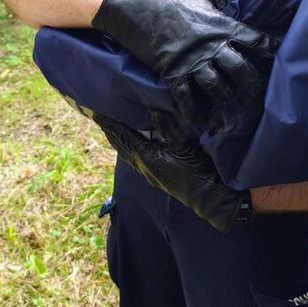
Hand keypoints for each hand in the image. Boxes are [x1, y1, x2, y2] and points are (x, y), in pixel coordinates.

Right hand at [91, 0, 277, 132]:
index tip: (279, 61)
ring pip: (217, 87)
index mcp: (223, 26)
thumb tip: (229, 10)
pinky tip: (199, 125)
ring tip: (233, 124)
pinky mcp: (173, 71)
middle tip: (259, 101)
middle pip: (241, 70)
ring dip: (226, 107)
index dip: (269, 52)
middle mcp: (213, 46)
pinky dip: (193, 112)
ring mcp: (193, 61)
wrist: (138, 4)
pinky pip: (186, 96)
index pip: (255, 41)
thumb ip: (219, 9)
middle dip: (252, 87)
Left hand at [93, 111, 253, 231]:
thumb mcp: (185, 145)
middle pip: (120, 145)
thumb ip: (168, 126)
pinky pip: (135, 158)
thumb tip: (151, 109)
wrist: (211, 198)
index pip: (122, 136)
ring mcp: (149, 174)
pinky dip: (128, 146)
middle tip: (99, 115)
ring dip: (118, 139)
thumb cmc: (199, 171)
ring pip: (127, 153)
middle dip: (109, 130)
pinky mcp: (156, 177)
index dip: (109, 123)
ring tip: (111, 126)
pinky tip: (132, 142)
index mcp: (146, 157)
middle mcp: (142, 167)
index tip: (96, 111)